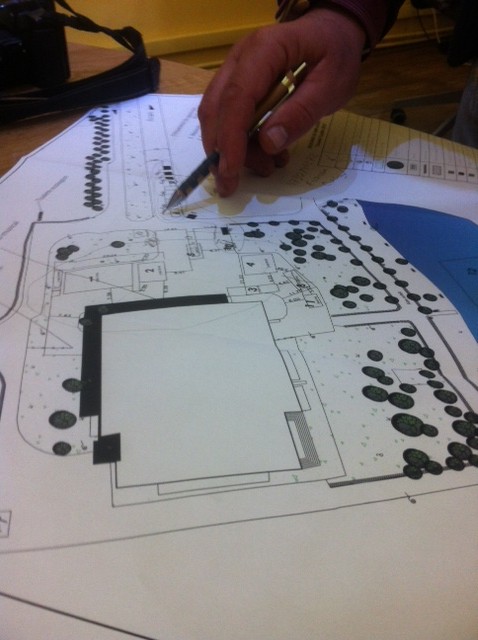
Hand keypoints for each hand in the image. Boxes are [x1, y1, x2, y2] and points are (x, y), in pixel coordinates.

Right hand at [198, 6, 365, 196]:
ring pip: (216, 115)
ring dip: (232, 149)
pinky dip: (239, 141)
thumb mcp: (331, 86)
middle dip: (221, 151)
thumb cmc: (335, 55)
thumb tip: (269, 143)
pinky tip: (263, 153)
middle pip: (216, 108)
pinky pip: (227, 115)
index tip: (230, 172)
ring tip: (268, 166)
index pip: (237, 98)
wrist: (332, 34)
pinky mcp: (237, 84)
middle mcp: (240, 58)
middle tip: (233, 185)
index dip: (231, 139)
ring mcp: (235, 70)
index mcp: (264, 51)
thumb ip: (301, 113)